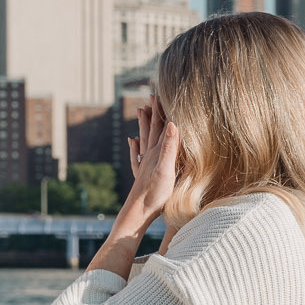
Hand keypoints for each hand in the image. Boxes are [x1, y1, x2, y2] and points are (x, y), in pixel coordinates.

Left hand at [122, 99, 179, 233]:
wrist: (138, 212)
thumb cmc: (154, 193)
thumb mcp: (166, 169)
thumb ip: (170, 146)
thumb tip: (172, 123)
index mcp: (157, 151)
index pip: (161, 125)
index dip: (162, 109)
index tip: (161, 92)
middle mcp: (149, 154)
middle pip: (152, 129)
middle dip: (153, 112)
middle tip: (152, 96)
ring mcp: (144, 164)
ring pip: (144, 139)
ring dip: (144, 124)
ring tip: (140, 111)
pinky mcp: (142, 175)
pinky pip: (137, 155)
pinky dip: (135, 145)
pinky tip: (132, 140)